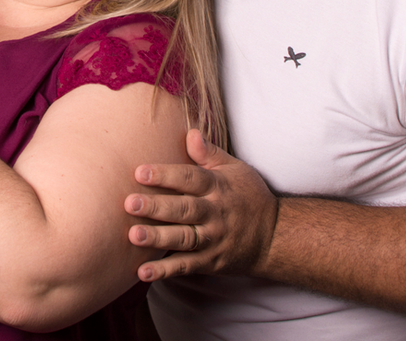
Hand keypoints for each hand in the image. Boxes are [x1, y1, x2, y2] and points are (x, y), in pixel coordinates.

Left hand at [125, 128, 278, 281]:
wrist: (274, 237)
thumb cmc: (250, 196)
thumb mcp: (236, 169)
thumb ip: (210, 153)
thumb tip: (191, 133)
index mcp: (218, 187)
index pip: (190, 179)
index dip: (165, 175)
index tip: (140, 172)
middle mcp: (215, 213)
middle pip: (183, 209)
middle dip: (156, 207)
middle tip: (130, 203)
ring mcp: (213, 239)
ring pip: (183, 239)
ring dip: (157, 238)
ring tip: (133, 235)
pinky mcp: (211, 262)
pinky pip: (186, 266)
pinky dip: (165, 270)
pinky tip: (143, 272)